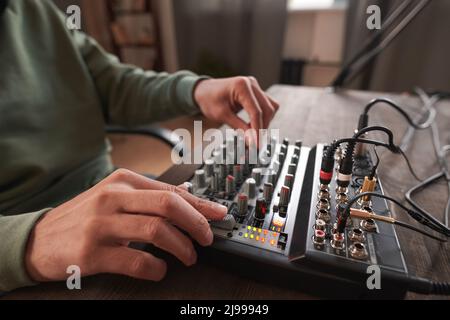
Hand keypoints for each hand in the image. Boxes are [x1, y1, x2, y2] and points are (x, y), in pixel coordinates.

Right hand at [25, 169, 226, 281]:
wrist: (39, 239)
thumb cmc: (83, 217)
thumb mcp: (114, 196)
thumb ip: (148, 194)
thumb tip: (186, 193)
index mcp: (123, 181)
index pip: (171, 191)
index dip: (201, 204)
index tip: (219, 214)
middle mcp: (113, 198)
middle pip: (169, 206)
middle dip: (197, 223)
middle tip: (207, 238)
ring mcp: (102, 225)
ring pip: (158, 231)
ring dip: (182, 247)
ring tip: (189, 257)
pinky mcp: (93, 252)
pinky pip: (137, 261)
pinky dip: (157, 268)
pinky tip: (160, 270)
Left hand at [194, 76, 279, 142]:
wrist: (204, 91)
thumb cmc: (209, 100)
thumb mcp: (222, 115)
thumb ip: (239, 128)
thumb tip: (252, 141)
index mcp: (242, 86)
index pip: (256, 111)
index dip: (258, 130)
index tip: (256, 145)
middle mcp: (251, 84)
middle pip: (267, 109)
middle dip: (262, 127)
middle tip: (254, 142)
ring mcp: (255, 87)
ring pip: (271, 107)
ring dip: (264, 122)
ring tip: (252, 133)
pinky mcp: (256, 92)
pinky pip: (267, 105)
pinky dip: (263, 117)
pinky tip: (253, 125)